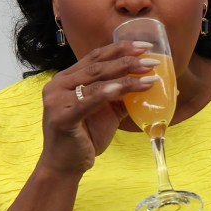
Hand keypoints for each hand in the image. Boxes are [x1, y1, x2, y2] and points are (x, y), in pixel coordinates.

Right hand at [40, 41, 160, 175]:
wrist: (66, 165)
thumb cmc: (85, 136)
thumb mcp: (106, 111)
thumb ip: (120, 94)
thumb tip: (151, 81)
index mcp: (67, 78)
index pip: (96, 57)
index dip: (120, 48)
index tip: (145, 45)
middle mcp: (58, 84)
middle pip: (98, 66)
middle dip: (128, 61)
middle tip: (152, 61)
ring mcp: (57, 100)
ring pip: (96, 81)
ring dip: (126, 77)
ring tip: (150, 75)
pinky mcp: (62, 117)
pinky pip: (89, 101)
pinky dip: (109, 92)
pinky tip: (128, 87)